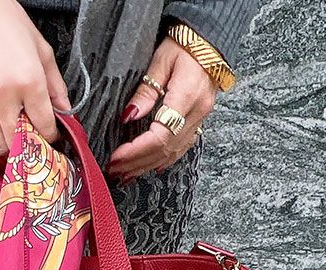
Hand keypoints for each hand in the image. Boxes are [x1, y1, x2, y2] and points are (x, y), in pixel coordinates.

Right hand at [0, 0, 70, 166]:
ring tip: (12, 153)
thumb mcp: (41, 49)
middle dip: (27, 148)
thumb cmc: (4, 23)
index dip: (49, 137)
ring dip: (7, 154)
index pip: (44, 124)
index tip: (48, 139)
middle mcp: (4, 91)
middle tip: (30, 149)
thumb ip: (55, 84)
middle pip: (20, 139)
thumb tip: (65, 111)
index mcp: (28, 78)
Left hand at [106, 37, 216, 183]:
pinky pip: (182, 148)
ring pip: (173, 153)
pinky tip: (151, 167)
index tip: (117, 157)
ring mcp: (201, 119)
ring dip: (148, 166)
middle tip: (115, 170)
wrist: (210, 41)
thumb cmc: (185, 45)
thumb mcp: (160, 62)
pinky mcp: (199, 120)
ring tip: (126, 174)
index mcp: (187, 97)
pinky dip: (164, 160)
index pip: (159, 136)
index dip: (136, 151)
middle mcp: (197, 113)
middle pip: (164, 150)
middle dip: (137, 163)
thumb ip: (145, 92)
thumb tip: (129, 116)